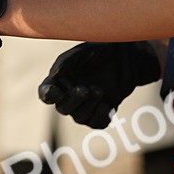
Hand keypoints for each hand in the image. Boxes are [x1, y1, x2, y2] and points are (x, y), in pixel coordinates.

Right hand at [38, 41, 160, 128]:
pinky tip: (107, 103)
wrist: (127, 57)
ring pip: (79, 118)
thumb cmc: (101, 50)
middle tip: (86, 89)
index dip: (48, 95)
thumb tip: (55, 74)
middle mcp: (70, 95)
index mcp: (60, 80)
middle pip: (63, 108)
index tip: (57, 92)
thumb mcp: (84, 51)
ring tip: (100, 90)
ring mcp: (86, 105)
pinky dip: (101, 116)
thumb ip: (67, 60)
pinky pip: (97, 123)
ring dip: (89, 106)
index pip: (46, 93)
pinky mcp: (102, 112)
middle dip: (74, 100)